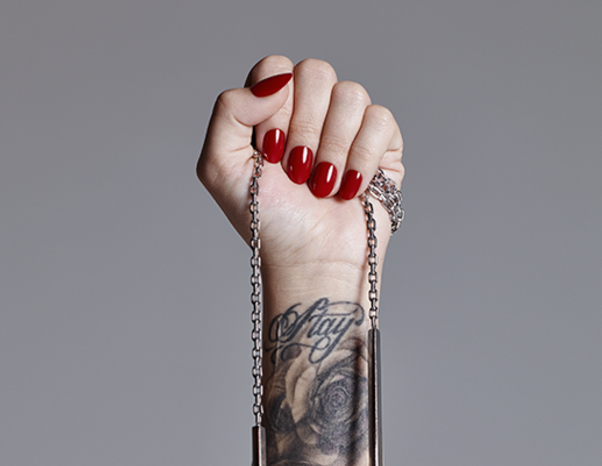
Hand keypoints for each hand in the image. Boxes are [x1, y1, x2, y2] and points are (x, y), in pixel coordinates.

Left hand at [196, 55, 403, 285]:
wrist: (311, 262)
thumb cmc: (268, 223)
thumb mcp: (220, 169)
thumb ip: (228, 110)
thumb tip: (275, 81)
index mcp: (272, 110)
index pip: (276, 67)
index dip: (275, 107)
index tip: (270, 153)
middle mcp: (311, 112)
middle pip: (316, 73)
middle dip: (304, 131)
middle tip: (297, 173)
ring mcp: (348, 128)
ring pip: (350, 94)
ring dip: (332, 149)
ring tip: (322, 186)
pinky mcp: (382, 146)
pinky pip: (380, 120)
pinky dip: (362, 159)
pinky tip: (350, 187)